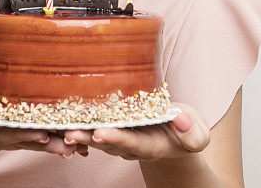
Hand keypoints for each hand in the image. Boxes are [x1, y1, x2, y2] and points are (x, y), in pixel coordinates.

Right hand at [0, 92, 86, 164]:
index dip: (18, 134)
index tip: (38, 133)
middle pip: (22, 141)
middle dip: (44, 143)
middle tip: (66, 144)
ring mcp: (5, 138)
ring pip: (32, 141)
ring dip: (54, 144)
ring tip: (75, 146)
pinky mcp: (13, 134)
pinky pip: (35, 137)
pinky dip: (54, 139)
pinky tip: (75, 141)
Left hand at [62, 102, 208, 161]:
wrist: (177, 131)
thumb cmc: (187, 127)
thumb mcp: (198, 132)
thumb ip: (194, 134)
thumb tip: (183, 122)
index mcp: (152, 145)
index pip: (132, 144)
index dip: (117, 139)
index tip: (101, 134)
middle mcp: (131, 145)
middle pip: (107, 143)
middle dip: (88, 138)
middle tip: (70, 132)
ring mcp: (120, 137)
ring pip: (96, 136)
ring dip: (79, 132)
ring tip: (61, 125)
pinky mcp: (113, 126)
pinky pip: (94, 126)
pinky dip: (79, 123)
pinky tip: (62, 115)